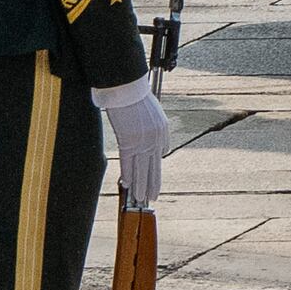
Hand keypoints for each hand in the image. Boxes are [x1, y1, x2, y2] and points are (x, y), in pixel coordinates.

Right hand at [92, 77, 166, 205]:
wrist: (129, 90)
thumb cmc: (137, 98)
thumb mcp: (155, 113)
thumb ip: (156, 129)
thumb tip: (158, 146)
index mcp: (162, 132)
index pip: (160, 154)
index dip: (155, 168)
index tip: (152, 179)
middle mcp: (156, 139)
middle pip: (154, 166)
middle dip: (152, 183)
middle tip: (152, 197)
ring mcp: (143, 142)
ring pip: (142, 169)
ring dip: (141, 185)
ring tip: (141, 198)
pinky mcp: (129, 142)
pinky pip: (129, 163)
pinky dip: (128, 175)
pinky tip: (127, 185)